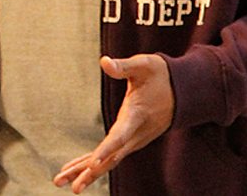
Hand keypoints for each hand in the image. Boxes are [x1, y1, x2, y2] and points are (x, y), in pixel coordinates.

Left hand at [53, 54, 174, 192]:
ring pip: (108, 160)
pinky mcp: (132, 141)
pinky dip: (92, 164)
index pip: (120, 136)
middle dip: (89, 171)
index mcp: (138, 115)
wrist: (185, 91)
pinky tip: (75, 170)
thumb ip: (124, 66)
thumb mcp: (145, 65)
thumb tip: (104, 62)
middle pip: (111, 157)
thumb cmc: (162, 75)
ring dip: (85, 172)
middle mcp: (137, 134)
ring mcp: (135, 140)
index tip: (94, 164)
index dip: (107, 149)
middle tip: (69, 185)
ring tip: (60, 181)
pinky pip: (111, 156)